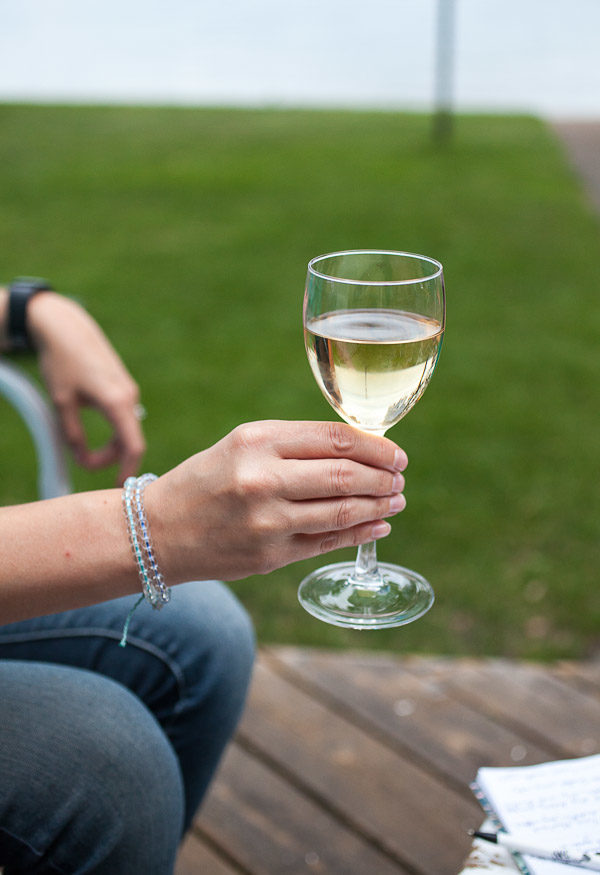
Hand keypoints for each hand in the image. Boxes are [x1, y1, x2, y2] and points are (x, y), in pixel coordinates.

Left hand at [28, 293, 144, 484]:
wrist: (67, 328)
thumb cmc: (62, 363)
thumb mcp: (61, 403)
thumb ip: (72, 434)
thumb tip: (82, 459)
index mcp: (117, 402)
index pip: (133, 446)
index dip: (127, 469)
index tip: (118, 487)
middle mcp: (130, 397)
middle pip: (130, 441)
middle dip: (111, 458)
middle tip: (85, 464)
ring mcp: (129, 391)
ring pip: (126, 429)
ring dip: (110, 444)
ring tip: (84, 449)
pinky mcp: (124, 386)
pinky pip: (124, 417)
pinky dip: (113, 430)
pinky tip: (93, 427)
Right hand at [145, 420, 407, 582]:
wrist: (158, 532)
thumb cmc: (206, 480)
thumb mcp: (242, 445)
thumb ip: (295, 444)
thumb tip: (359, 451)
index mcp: (257, 440)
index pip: (335, 438)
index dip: (375, 447)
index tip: (395, 453)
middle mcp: (262, 479)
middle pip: (345, 475)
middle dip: (383, 477)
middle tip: (400, 478)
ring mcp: (267, 521)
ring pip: (342, 511)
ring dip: (379, 505)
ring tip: (396, 500)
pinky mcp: (270, 556)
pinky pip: (328, 542)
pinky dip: (361, 533)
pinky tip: (379, 525)